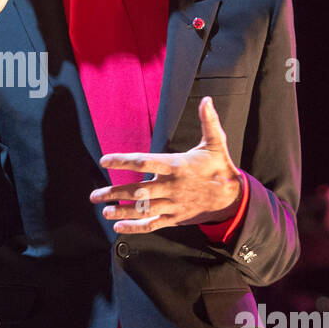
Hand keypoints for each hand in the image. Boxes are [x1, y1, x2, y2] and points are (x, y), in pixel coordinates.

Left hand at [89, 97, 243, 232]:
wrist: (233, 197)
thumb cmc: (220, 167)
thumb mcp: (216, 143)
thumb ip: (209, 122)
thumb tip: (207, 100)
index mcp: (177, 166)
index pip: (145, 162)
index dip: (123, 161)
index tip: (104, 160)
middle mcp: (172, 186)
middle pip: (138, 191)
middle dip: (114, 193)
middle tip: (95, 195)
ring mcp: (173, 204)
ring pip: (143, 210)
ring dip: (122, 211)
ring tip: (104, 210)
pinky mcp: (175, 217)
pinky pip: (152, 224)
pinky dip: (136, 227)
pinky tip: (120, 227)